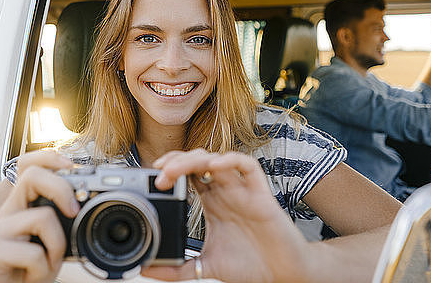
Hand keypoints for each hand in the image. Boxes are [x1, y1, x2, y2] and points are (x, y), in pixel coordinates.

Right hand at [0, 151, 77, 282]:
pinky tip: (35, 276)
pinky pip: (33, 252)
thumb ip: (66, 220)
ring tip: (50, 262)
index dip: (48, 156)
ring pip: (42, 216)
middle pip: (32, 175)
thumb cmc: (32, 271)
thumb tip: (92, 201)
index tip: (72, 166)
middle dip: (61, 188)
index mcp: (23, 205)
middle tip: (74, 211)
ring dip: (58, 244)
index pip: (28, 165)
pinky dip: (43, 268)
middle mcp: (8, 213)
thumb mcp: (55, 241)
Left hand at [142, 149, 310, 282]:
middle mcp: (225, 192)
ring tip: (176, 169)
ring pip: (217, 159)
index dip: (170, 169)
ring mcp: (242, 190)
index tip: (153, 180)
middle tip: (160, 173)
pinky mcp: (261, 193)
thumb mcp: (205, 266)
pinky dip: (230, 161)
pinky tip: (214, 167)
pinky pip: (247, 166)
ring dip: (194, 159)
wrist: (282, 274)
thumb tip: (148, 270)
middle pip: (198, 162)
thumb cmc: (250, 265)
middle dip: (177, 161)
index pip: (188, 174)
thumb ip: (178, 269)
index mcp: (212, 203)